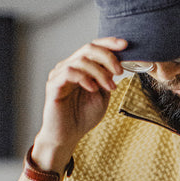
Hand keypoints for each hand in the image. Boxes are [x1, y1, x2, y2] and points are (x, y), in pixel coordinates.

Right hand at [32, 38, 126, 171]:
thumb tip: (117, 65)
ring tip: (110, 88)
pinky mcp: (54, 85)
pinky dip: (84, 78)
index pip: (94, 47)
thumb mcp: (102, 97)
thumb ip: (107, 80)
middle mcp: (69, 66)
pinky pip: (69, 72)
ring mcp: (59, 74)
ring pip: (81, 60)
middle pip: (89, 48)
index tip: (125, 45)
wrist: (67, 136)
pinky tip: (93, 88)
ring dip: (100, 72)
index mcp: (81, 67)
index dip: (109, 43)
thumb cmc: (82, 117)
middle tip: (120, 71)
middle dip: (108, 58)